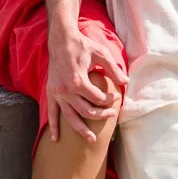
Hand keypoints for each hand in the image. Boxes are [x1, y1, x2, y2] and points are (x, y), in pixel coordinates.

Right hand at [46, 18, 125, 144]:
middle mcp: (66, 90)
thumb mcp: (101, 53)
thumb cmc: (82, 45)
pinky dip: (53, 126)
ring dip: (81, 129)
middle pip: (86, 111)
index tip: (116, 96)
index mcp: (78, 81)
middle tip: (111, 114)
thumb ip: (113, 69)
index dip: (109, 99)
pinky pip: (52, 112)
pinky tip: (55, 139)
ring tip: (92, 139)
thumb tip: (126, 81)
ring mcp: (57, 92)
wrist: (61, 39)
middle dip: (101, 115)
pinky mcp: (51, 92)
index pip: (97, 98)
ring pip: (70, 117)